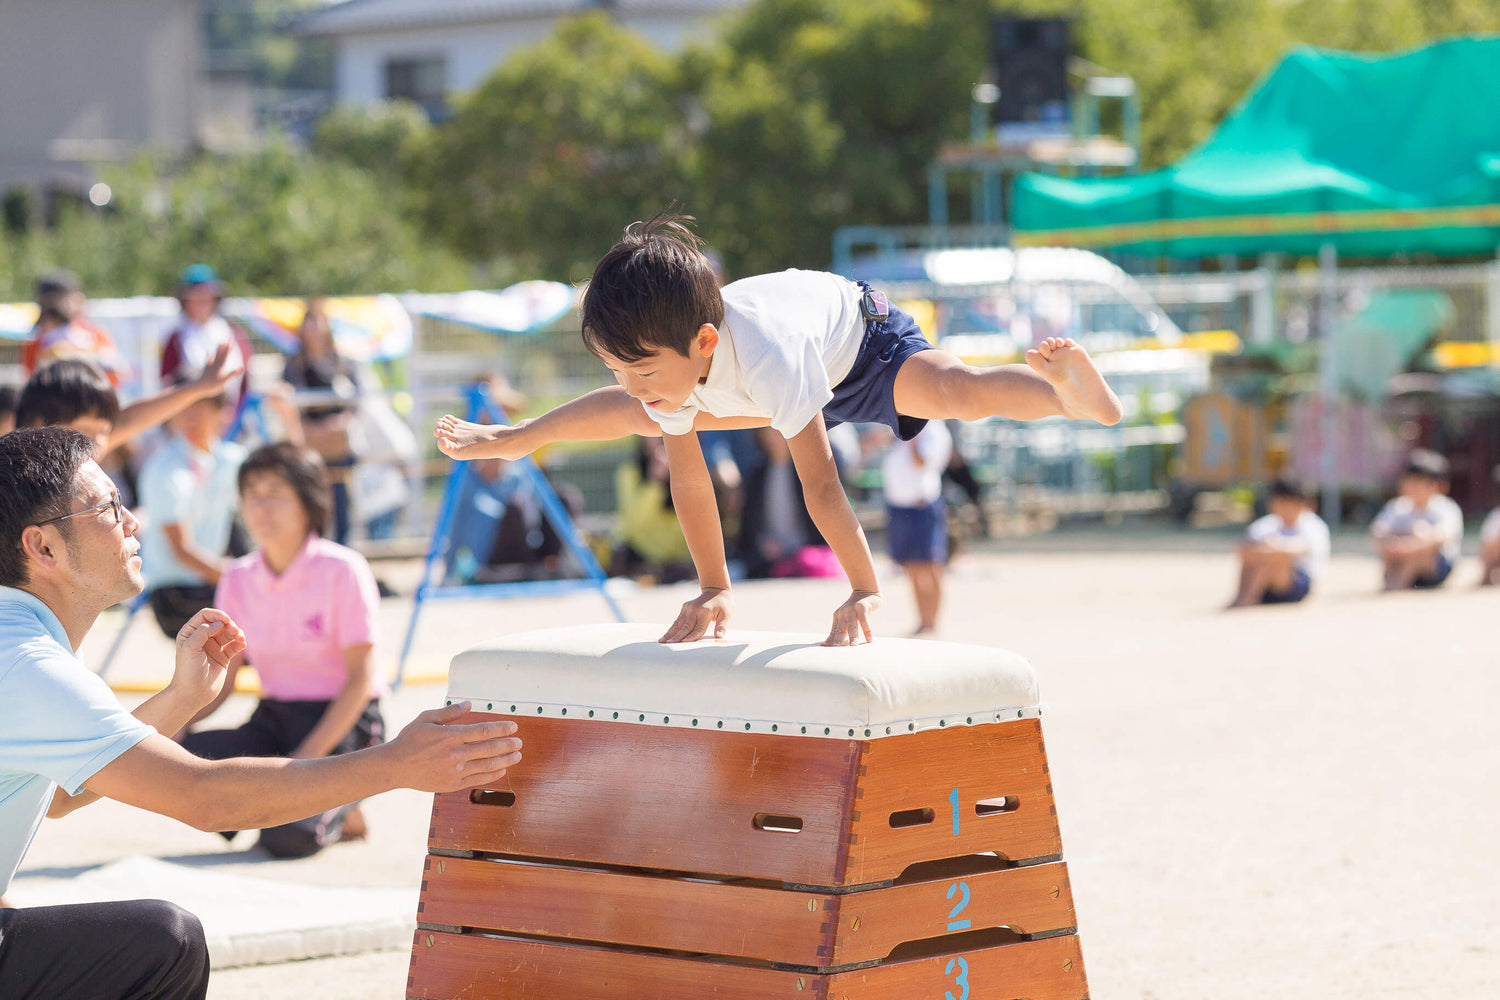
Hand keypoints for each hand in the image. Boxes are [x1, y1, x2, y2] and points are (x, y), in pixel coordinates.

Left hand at [172, 609, 246, 704]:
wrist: (193, 694)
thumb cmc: (187, 671)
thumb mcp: (190, 648)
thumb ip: (203, 632)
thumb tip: (219, 623)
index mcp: (190, 633)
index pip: (205, 615)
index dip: (217, 615)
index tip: (226, 621)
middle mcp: (202, 638)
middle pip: (219, 623)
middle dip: (229, 624)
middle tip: (234, 631)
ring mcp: (213, 647)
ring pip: (229, 633)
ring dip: (237, 633)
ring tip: (241, 638)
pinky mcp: (223, 657)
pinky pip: (234, 645)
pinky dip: (240, 642)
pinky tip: (243, 644)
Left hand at [194, 342, 242, 397]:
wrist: (199, 388)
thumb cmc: (212, 386)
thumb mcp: (225, 381)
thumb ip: (233, 374)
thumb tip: (241, 367)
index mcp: (220, 366)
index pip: (226, 355)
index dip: (229, 348)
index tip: (231, 340)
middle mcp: (215, 365)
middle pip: (221, 353)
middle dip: (226, 346)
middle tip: (229, 338)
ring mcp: (210, 366)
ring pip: (215, 355)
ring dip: (218, 349)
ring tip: (220, 342)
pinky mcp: (206, 369)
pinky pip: (208, 360)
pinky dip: (209, 355)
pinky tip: (209, 350)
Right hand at [387, 702, 522, 792]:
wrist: (395, 766)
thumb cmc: (410, 740)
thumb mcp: (427, 719)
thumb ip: (449, 712)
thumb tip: (469, 704)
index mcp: (451, 735)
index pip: (484, 731)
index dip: (501, 729)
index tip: (513, 727)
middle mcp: (456, 754)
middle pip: (489, 749)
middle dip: (508, 745)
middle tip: (520, 742)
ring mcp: (455, 771)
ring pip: (487, 765)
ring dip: (505, 760)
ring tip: (517, 756)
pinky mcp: (452, 784)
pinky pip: (478, 780)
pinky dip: (492, 775)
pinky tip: (501, 771)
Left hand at [433, 414, 527, 460]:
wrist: (509, 441)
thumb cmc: (495, 448)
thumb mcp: (477, 447)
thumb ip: (456, 448)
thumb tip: (440, 442)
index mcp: (461, 453)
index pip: (444, 446)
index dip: (440, 437)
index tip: (440, 433)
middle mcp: (462, 445)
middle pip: (445, 436)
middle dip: (440, 430)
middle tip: (440, 425)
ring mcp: (466, 436)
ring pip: (450, 429)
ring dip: (444, 424)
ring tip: (443, 421)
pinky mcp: (471, 429)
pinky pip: (457, 424)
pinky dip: (451, 420)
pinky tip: (448, 417)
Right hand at [660, 587, 731, 642]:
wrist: (716, 590)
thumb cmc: (724, 605)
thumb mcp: (726, 615)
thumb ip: (722, 626)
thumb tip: (719, 637)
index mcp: (705, 613)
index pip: (698, 628)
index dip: (691, 637)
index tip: (683, 643)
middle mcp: (694, 610)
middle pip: (685, 627)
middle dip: (676, 637)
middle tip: (667, 645)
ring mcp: (688, 608)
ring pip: (678, 623)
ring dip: (669, 633)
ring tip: (661, 641)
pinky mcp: (684, 607)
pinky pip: (678, 620)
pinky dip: (672, 628)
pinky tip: (666, 635)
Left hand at [824, 590, 879, 645]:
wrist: (866, 591)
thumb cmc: (857, 609)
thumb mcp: (847, 618)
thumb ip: (843, 629)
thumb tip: (836, 644)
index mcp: (837, 617)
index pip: (834, 632)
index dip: (830, 641)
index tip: (827, 649)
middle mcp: (843, 613)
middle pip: (841, 630)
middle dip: (839, 640)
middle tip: (836, 650)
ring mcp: (852, 610)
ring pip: (852, 626)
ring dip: (853, 637)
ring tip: (853, 646)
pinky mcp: (862, 608)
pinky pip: (864, 621)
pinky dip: (867, 630)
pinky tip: (869, 640)